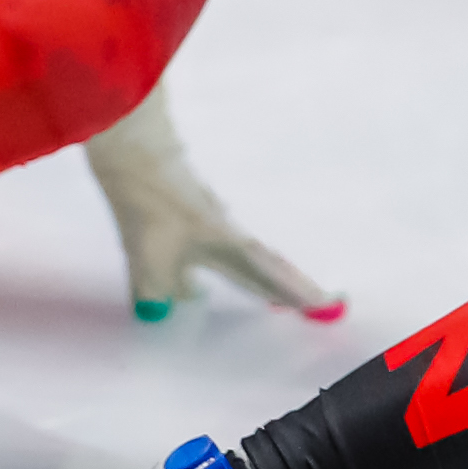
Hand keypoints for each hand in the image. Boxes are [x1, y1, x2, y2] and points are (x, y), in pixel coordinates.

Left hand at [83, 81, 342, 323]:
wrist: (138, 156)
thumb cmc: (154, 209)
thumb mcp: (151, 263)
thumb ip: (158, 292)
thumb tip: (159, 312)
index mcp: (230, 247)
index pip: (272, 276)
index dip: (299, 294)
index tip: (329, 306)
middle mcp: (228, 233)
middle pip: (268, 266)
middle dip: (291, 287)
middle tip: (316, 304)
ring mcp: (213, 218)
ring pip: (248, 256)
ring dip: (265, 276)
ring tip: (274, 296)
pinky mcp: (193, 210)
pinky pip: (223, 246)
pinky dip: (232, 264)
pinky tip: (211, 267)